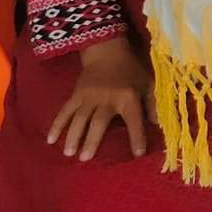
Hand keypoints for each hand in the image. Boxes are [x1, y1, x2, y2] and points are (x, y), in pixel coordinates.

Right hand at [47, 36, 155, 160]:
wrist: (107, 52)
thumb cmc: (131, 71)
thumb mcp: (148, 84)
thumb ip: (153, 105)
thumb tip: (160, 125)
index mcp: (128, 97)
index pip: (134, 119)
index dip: (137, 136)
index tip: (138, 153)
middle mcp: (107, 98)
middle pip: (99, 121)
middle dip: (92, 140)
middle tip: (85, 159)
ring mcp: (89, 96)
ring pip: (79, 118)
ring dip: (73, 136)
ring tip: (69, 153)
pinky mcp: (76, 95)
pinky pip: (64, 111)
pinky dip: (57, 125)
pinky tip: (50, 140)